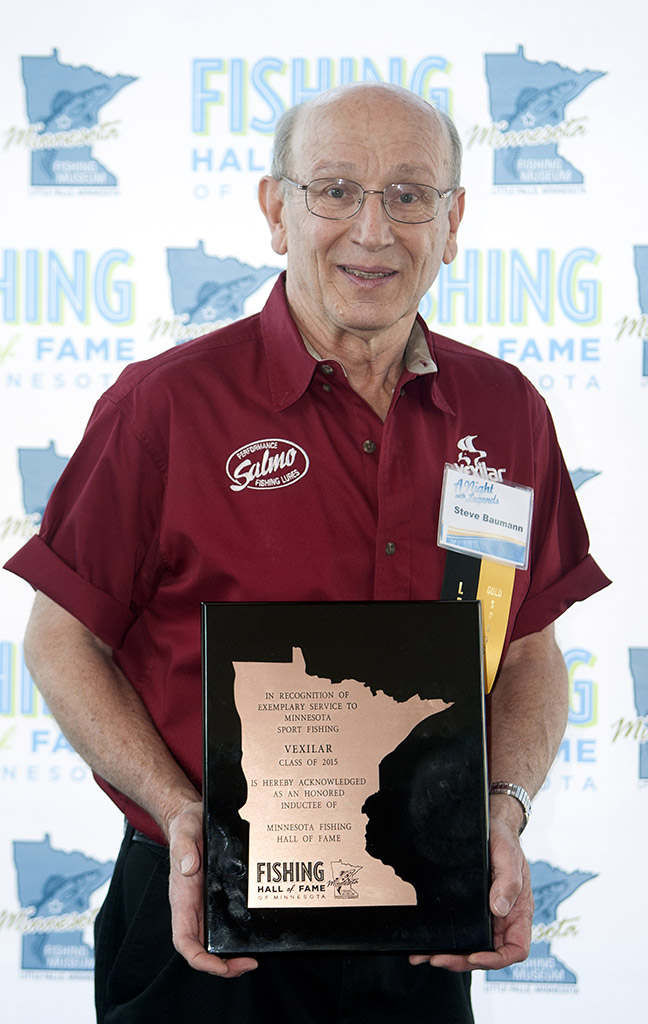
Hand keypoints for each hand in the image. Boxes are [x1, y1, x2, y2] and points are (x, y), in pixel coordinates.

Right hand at [167, 800, 258, 977]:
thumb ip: (184, 848)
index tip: (220, 966)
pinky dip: (234, 937)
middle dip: (221, 966)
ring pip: (211, 942)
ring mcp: (203, 905)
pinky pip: (222, 925)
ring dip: (229, 956)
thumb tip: (190, 867)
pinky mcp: (215, 898)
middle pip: (201, 949)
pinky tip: (251, 937)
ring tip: (251, 958)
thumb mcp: (185, 831)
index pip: (184, 941)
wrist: (192, 818)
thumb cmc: (185, 827)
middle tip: (248, 964)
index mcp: (182, 899)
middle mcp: (192, 907)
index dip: (200, 960)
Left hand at [409, 817, 533, 971]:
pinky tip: (425, 945)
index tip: (475, 954)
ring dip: (449, 955)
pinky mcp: (469, 911)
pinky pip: (459, 931)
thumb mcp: (510, 859)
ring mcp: (485, 918)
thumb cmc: (506, 843)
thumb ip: (509, 883)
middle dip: (462, 960)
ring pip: (470, 946)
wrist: (492, 828)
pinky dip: (443, 941)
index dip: (496, 959)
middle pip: (487, 954)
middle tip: (438, 958)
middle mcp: (502, 921)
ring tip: (425, 956)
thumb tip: (498, 909)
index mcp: (518, 914)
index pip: (515, 949)